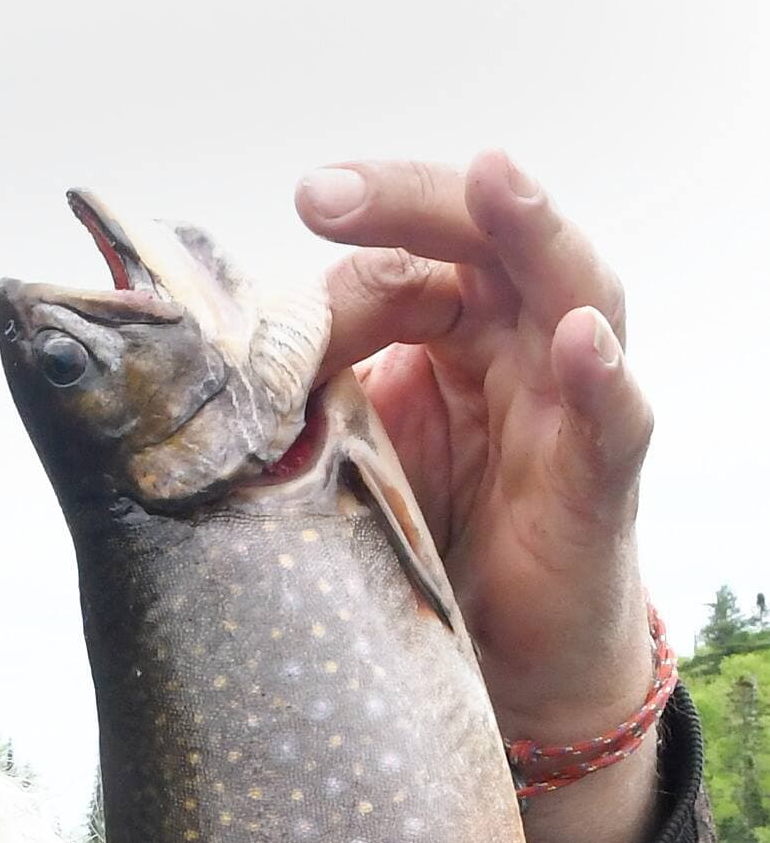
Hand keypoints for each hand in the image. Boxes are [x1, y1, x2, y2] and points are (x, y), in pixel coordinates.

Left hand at [298, 150, 652, 754]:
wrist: (507, 663)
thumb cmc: (431, 540)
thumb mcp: (352, 455)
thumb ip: (313, 395)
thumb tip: (226, 351)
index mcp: (457, 330)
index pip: (411, 250)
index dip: (358, 225)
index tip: (295, 206)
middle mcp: (521, 346)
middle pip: (483, 240)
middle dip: (410, 201)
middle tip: (325, 192)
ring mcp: (569, 406)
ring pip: (572, 291)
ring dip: (533, 230)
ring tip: (494, 179)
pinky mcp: (600, 481)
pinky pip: (616, 417)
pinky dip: (603, 376)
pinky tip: (581, 341)